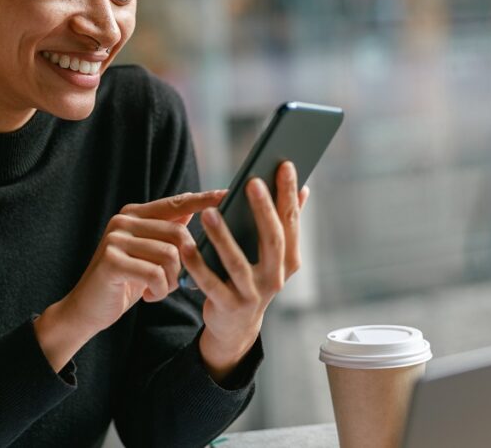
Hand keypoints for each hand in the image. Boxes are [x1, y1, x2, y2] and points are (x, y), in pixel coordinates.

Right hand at [36, 190, 224, 370]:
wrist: (88, 309)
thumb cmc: (125, 282)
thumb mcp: (149, 255)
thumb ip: (167, 232)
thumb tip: (196, 208)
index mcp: (135, 214)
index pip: (177, 203)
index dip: (204, 200)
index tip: (228, 194)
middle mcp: (124, 220)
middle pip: (178, 233)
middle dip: (185, 263)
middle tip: (174, 282)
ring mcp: (115, 238)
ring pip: (170, 255)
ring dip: (172, 280)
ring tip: (159, 289)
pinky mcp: (111, 260)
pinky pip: (155, 273)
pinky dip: (160, 290)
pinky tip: (148, 296)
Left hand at [179, 161, 309, 380]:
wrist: (236, 326)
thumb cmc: (253, 278)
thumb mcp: (273, 255)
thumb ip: (286, 223)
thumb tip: (304, 188)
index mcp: (288, 260)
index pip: (290, 222)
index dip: (288, 194)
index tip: (284, 165)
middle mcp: (275, 277)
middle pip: (272, 240)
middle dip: (263, 209)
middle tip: (252, 181)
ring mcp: (252, 294)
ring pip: (237, 263)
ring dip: (223, 236)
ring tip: (210, 212)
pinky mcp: (228, 306)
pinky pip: (210, 283)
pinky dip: (198, 264)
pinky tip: (186, 244)